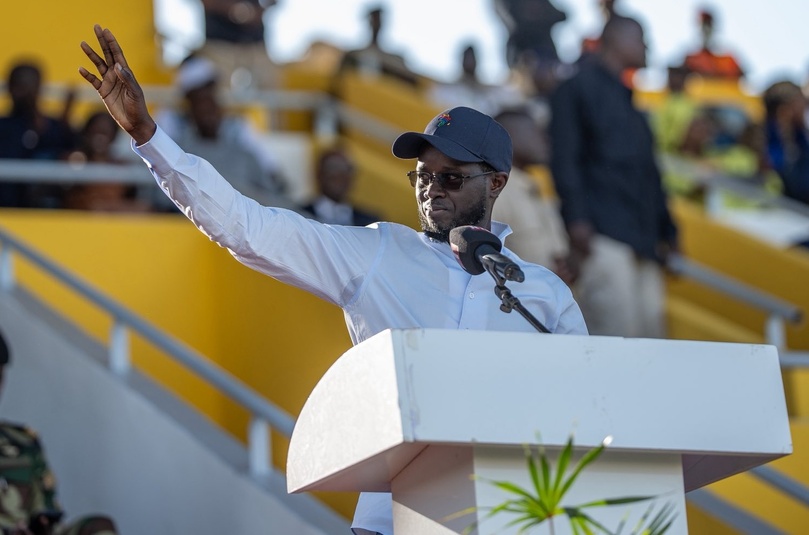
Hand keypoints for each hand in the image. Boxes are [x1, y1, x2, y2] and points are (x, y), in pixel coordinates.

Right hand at [79, 24, 155, 144]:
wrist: (134, 123)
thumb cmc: (138, 107)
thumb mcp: (134, 92)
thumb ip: (126, 78)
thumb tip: (116, 65)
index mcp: (125, 73)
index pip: (117, 53)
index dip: (111, 42)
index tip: (105, 30)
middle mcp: (116, 75)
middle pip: (107, 54)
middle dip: (102, 41)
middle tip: (96, 27)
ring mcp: (109, 82)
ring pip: (98, 65)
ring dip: (91, 54)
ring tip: (83, 43)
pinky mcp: (103, 92)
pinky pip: (93, 81)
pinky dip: (87, 75)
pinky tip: (81, 68)